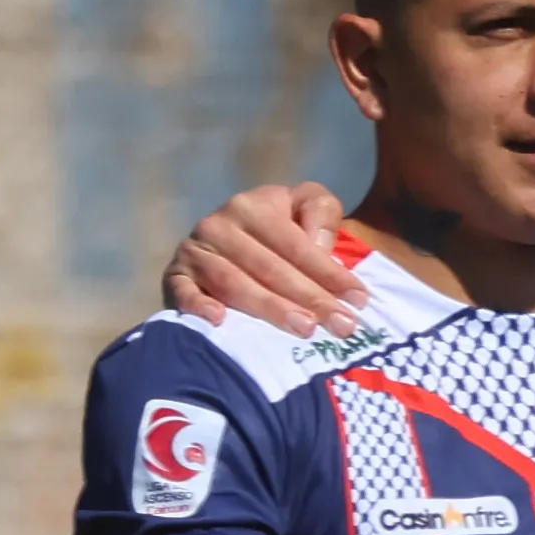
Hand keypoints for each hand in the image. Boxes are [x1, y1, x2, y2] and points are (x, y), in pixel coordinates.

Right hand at [166, 182, 364, 337]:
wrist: (227, 233)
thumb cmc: (278, 226)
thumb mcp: (303, 204)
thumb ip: (320, 212)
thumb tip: (320, 245)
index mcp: (252, 206)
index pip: (295, 244)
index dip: (328, 272)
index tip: (359, 300)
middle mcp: (219, 225)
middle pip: (270, 268)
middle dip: (310, 298)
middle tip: (342, 326)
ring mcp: (195, 252)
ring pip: (234, 284)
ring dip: (270, 309)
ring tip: (305, 329)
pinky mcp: (175, 276)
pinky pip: (183, 292)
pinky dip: (199, 305)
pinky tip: (220, 321)